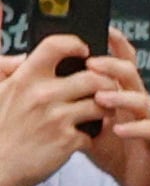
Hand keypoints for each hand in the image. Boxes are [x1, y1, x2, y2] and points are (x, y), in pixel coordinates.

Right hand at [0, 39, 103, 185]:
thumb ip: (8, 70)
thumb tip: (23, 57)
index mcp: (24, 79)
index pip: (55, 46)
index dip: (75, 43)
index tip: (84, 50)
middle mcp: (42, 95)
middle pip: (92, 77)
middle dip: (104, 81)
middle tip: (105, 87)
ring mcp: (57, 119)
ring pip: (100, 104)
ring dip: (104, 108)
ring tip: (98, 111)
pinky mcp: (68, 141)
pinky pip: (95, 131)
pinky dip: (93, 134)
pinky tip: (84, 135)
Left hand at [81, 39, 149, 185]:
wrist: (142, 185)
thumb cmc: (118, 154)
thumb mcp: (91, 128)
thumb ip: (79, 108)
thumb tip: (52, 89)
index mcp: (124, 97)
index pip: (122, 65)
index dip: (117, 46)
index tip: (104, 30)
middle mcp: (140, 105)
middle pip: (132, 76)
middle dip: (113, 66)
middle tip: (92, 64)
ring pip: (142, 100)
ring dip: (121, 97)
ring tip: (101, 98)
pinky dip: (133, 128)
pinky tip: (117, 128)